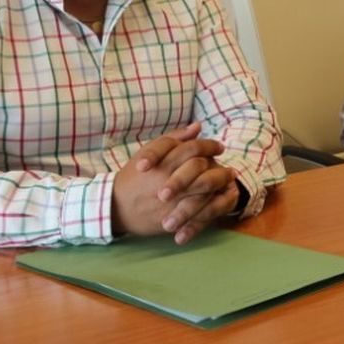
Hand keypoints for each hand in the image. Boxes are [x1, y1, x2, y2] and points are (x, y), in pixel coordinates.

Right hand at [112, 123, 239, 243]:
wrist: (114, 206)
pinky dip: (211, 208)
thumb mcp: (148, 151)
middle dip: (219, 169)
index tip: (220, 147)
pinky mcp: (171, 217)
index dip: (210, 146)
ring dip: (219, 187)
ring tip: (228, 184)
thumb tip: (198, 127)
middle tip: (230, 170)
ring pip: (203, 191)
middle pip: (202, 169)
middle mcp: (168, 178)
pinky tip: (218, 202)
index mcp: (163, 161)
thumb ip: (174, 138)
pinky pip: (196, 213)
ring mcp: (170, 200)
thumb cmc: (133, 177)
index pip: (193, 148)